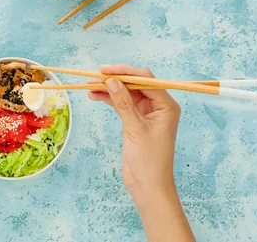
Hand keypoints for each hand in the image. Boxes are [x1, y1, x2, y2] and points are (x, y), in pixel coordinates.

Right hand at [89, 64, 193, 241]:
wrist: (148, 186)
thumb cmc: (149, 160)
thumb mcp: (135, 128)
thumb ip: (123, 103)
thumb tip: (112, 81)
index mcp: (166, 105)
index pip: (145, 80)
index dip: (125, 73)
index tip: (106, 71)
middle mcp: (158, 106)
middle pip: (135, 84)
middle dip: (116, 79)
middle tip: (95, 76)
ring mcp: (146, 113)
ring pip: (125, 93)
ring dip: (109, 89)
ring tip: (90, 86)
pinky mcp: (134, 120)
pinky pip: (121, 104)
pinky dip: (109, 100)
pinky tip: (95, 96)